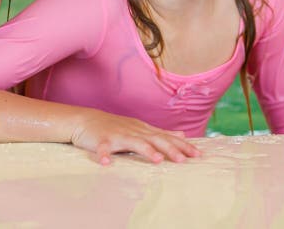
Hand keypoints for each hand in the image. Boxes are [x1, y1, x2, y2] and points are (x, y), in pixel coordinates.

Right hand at [70, 108, 201, 164]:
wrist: (85, 120)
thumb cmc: (114, 127)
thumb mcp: (140, 128)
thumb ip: (161, 133)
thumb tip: (182, 135)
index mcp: (144, 130)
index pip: (166, 137)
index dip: (182, 146)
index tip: (198, 155)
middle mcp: (134, 131)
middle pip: (155, 139)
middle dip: (170, 149)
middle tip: (184, 160)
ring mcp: (117, 135)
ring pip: (134, 142)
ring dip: (145, 150)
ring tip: (157, 160)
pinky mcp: (101, 140)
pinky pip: (103, 148)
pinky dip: (105, 154)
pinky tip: (107, 163)